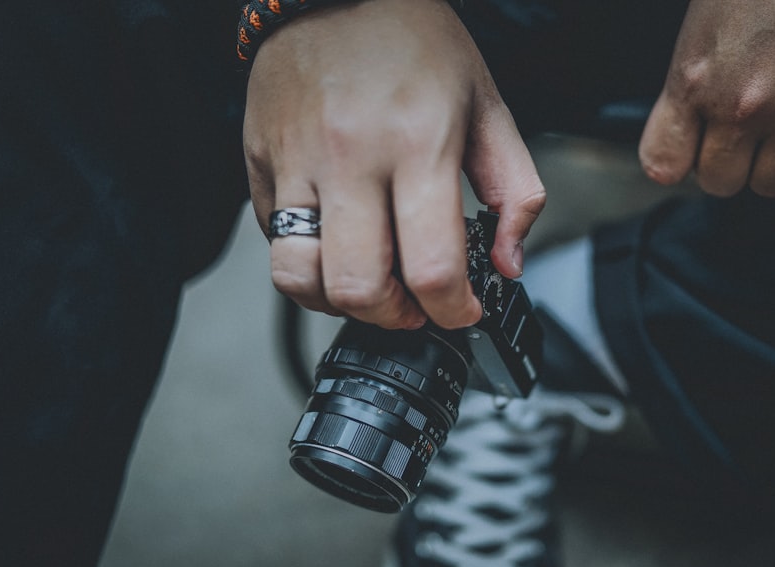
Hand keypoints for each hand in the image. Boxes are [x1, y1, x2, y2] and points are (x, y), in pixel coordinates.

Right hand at [244, 0, 544, 329]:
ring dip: (339, 303)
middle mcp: (351, 156)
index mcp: (419, 141)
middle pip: (360, 288)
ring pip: (300, 278)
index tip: (461, 311)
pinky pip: (274, 242)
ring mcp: (296, 160)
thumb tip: (508, 263)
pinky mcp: (260, 161)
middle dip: (396, 318)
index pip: (432, 266)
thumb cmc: (414, 40)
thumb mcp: (487, 106)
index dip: (453, 310)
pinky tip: (336, 246)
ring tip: (368, 286)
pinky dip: (306, 265)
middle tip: (415, 307)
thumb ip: (513, 189)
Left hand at [639, 0, 774, 197]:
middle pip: (719, 182)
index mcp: (698, 80)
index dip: (678, 160)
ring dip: (772, 163)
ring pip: (771, 185)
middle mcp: (746, 108)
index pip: (664, 164)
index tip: (689, 152)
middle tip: (741, 135)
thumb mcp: (705, 24)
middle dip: (726, 163)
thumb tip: (677, 141)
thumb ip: (688, 86)